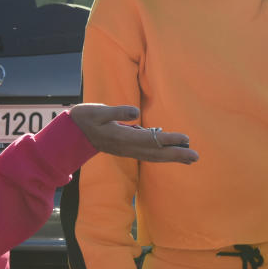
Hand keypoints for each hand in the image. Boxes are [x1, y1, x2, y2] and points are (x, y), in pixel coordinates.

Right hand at [70, 104, 198, 163]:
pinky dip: (162, 155)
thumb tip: (136, 111)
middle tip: (196, 157)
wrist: (71, 134)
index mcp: (122, 137)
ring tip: (190, 158)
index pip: (150, 139)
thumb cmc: (84, 119)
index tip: (185, 139)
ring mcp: (127, 151)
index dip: (168, 140)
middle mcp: (127, 147)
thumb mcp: (97, 111)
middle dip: (176, 155)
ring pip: (153, 156)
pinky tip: (172, 154)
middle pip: (156, 153)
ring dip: (172, 157)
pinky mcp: (126, 150)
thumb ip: (117, 111)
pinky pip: (148, 155)